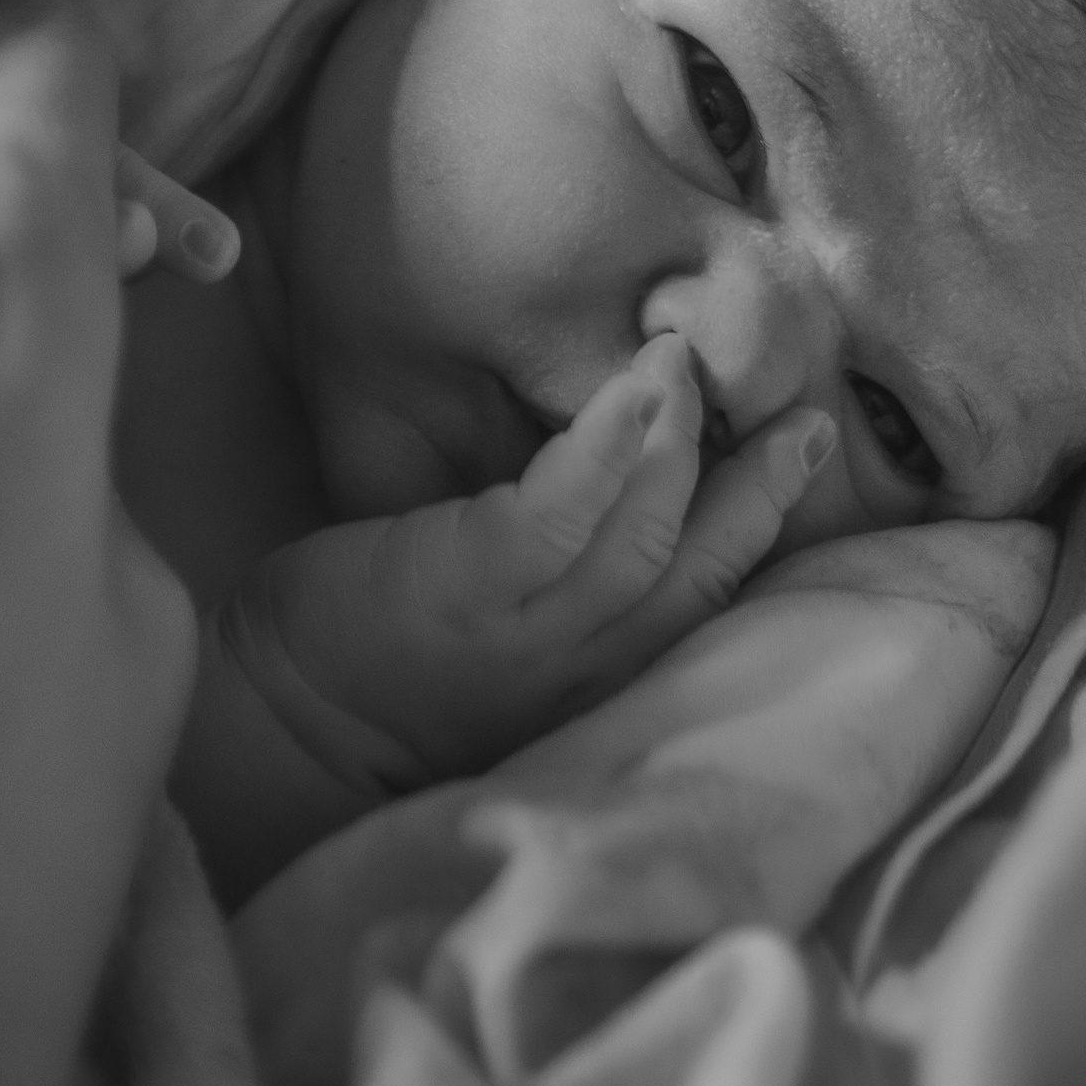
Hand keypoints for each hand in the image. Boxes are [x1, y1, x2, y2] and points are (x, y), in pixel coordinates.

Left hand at [173, 333, 835, 902]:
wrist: (283, 722)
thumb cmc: (387, 667)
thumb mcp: (506, 650)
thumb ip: (571, 596)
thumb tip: (622, 503)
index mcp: (602, 674)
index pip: (708, 595)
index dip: (763, 519)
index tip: (802, 444)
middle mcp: (588, 664)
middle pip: (702, 565)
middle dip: (759, 484)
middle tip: (799, 408)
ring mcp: (533, 632)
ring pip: (643, 533)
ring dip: (677, 442)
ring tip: (685, 362)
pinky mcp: (472, 588)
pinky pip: (560, 515)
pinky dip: (606, 451)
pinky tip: (635, 392)